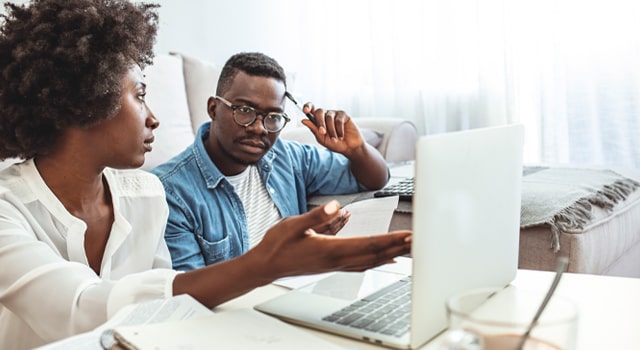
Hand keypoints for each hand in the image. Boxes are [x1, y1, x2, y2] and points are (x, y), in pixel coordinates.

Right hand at [251, 200, 411, 279]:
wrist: (265, 266)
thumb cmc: (277, 245)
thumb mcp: (294, 224)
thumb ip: (317, 216)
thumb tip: (338, 207)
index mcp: (330, 249)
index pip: (368, 244)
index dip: (391, 240)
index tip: (409, 236)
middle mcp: (337, 260)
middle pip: (375, 254)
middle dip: (399, 247)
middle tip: (421, 241)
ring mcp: (336, 265)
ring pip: (371, 260)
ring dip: (392, 254)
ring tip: (411, 248)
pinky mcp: (333, 264)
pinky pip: (362, 264)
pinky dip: (378, 261)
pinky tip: (388, 259)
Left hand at [301, 103, 365, 155]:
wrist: (349, 148)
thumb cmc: (335, 143)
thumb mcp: (322, 138)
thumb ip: (314, 129)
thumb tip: (303, 120)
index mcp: (318, 119)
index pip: (311, 109)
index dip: (307, 107)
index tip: (305, 111)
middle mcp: (326, 114)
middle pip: (319, 111)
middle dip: (320, 122)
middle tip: (323, 132)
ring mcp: (335, 114)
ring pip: (329, 118)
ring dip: (331, 131)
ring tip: (334, 140)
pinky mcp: (344, 115)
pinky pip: (338, 120)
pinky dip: (339, 130)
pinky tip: (341, 136)